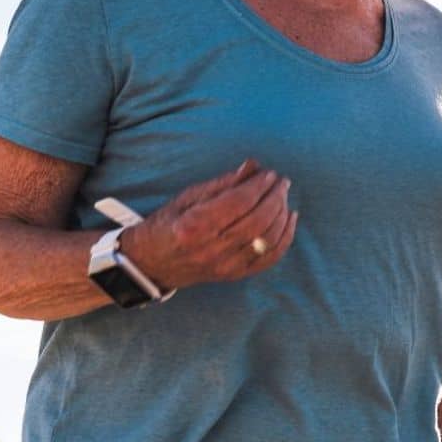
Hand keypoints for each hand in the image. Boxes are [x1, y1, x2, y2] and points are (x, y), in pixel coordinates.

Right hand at [121, 159, 298, 290]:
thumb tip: (253, 166)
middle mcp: (211, 250)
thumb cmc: (168, 223)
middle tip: (282, 182)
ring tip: (284, 197)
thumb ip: (223, 183)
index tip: (270, 174)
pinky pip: (269, 259)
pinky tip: (290, 219)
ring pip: (267, 241)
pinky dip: (285, 238)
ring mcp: (225, 266)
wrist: (152, 263)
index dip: (259, 186)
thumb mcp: (188, 197)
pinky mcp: (235, 275)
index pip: (238, 204)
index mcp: (194, 226)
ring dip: (282, 215)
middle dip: (275, 198)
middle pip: (257, 222)